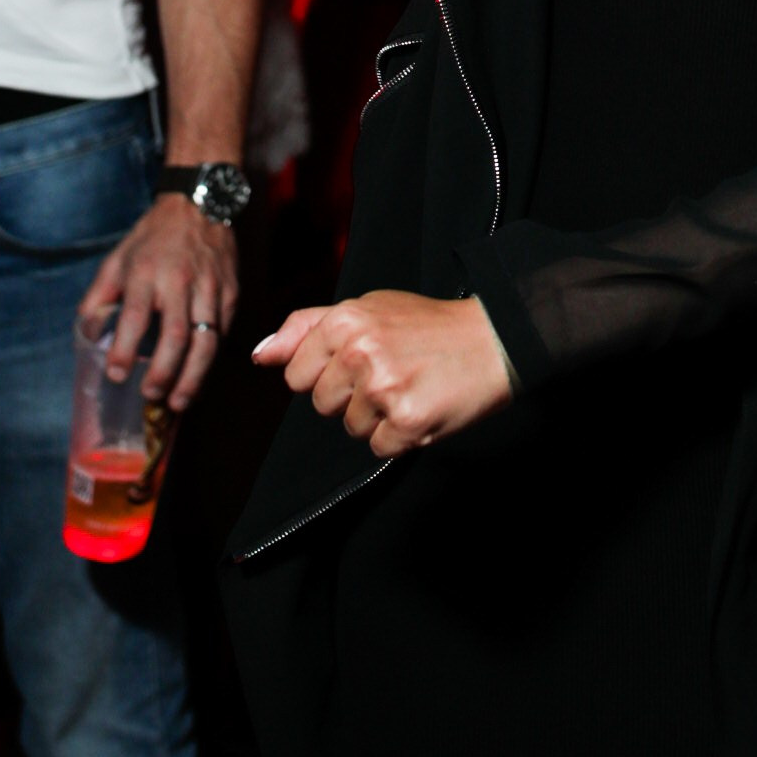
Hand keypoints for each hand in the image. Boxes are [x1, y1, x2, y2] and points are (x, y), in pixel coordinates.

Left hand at [79, 194, 240, 412]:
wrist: (199, 204)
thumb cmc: (152, 238)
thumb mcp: (117, 259)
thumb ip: (98, 298)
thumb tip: (88, 336)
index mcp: (146, 272)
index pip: (135, 316)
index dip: (126, 349)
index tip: (117, 375)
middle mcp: (180, 280)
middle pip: (176, 334)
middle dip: (164, 371)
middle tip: (151, 396)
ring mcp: (210, 287)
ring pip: (206, 340)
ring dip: (193, 376)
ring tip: (179, 402)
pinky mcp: (230, 292)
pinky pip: (222, 332)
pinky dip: (210, 360)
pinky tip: (197, 378)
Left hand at [252, 288, 515, 457]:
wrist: (496, 338)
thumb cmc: (427, 326)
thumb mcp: (367, 309)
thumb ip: (307, 328)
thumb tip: (261, 354)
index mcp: (345, 319)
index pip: (297, 375)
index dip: (328, 373)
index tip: (362, 360)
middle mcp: (359, 351)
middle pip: (323, 404)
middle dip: (352, 396)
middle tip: (393, 371)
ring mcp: (382, 388)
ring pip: (351, 427)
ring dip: (378, 417)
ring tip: (411, 385)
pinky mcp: (406, 421)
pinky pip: (379, 447)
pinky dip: (401, 436)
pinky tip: (423, 406)